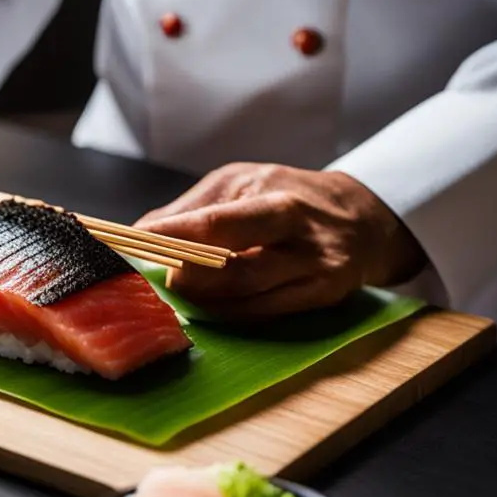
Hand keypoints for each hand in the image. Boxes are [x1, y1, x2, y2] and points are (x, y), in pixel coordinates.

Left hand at [134, 163, 426, 317]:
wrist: (365, 218)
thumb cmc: (291, 194)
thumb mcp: (243, 181)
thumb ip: (193, 208)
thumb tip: (141, 233)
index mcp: (277, 199)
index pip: (215, 224)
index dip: (170, 238)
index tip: (130, 245)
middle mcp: (301, 237)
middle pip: (234, 270)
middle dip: (184, 278)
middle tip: (150, 278)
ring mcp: (315, 273)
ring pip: (246, 298)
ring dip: (199, 301)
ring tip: (167, 294)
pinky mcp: (321, 299)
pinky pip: (263, 314)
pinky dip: (226, 313)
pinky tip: (202, 308)